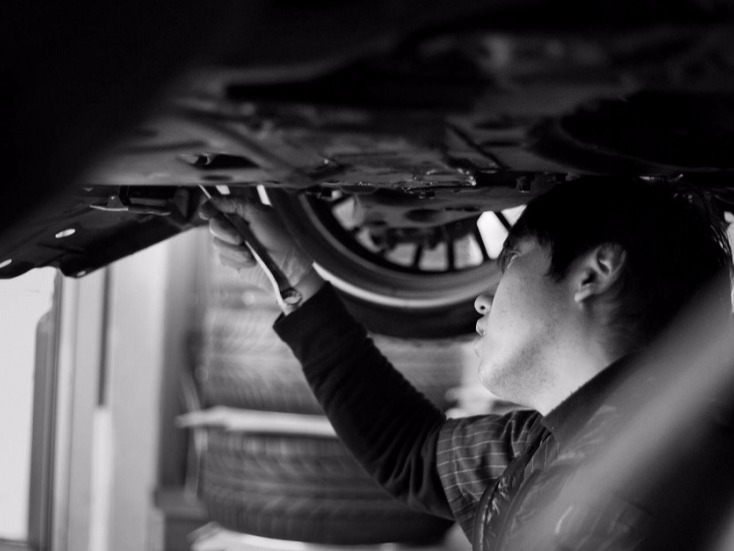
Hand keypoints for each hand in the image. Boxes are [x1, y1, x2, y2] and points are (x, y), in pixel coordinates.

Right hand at [199, 193, 322, 307]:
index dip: (209, 208)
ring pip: (217, 243)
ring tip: (250, 254)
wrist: (285, 266)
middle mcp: (236, 226)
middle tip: (239, 238)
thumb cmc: (277, 237)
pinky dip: (237, 260)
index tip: (205, 212)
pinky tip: (250, 262)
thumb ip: (235, 203)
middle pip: (214, 224)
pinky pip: (223, 258)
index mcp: (243, 212)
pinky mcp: (233, 259)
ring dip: (234, 250)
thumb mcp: (258, 213)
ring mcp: (233, 244)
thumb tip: (213, 199)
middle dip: (225, 232)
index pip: (218, 206)